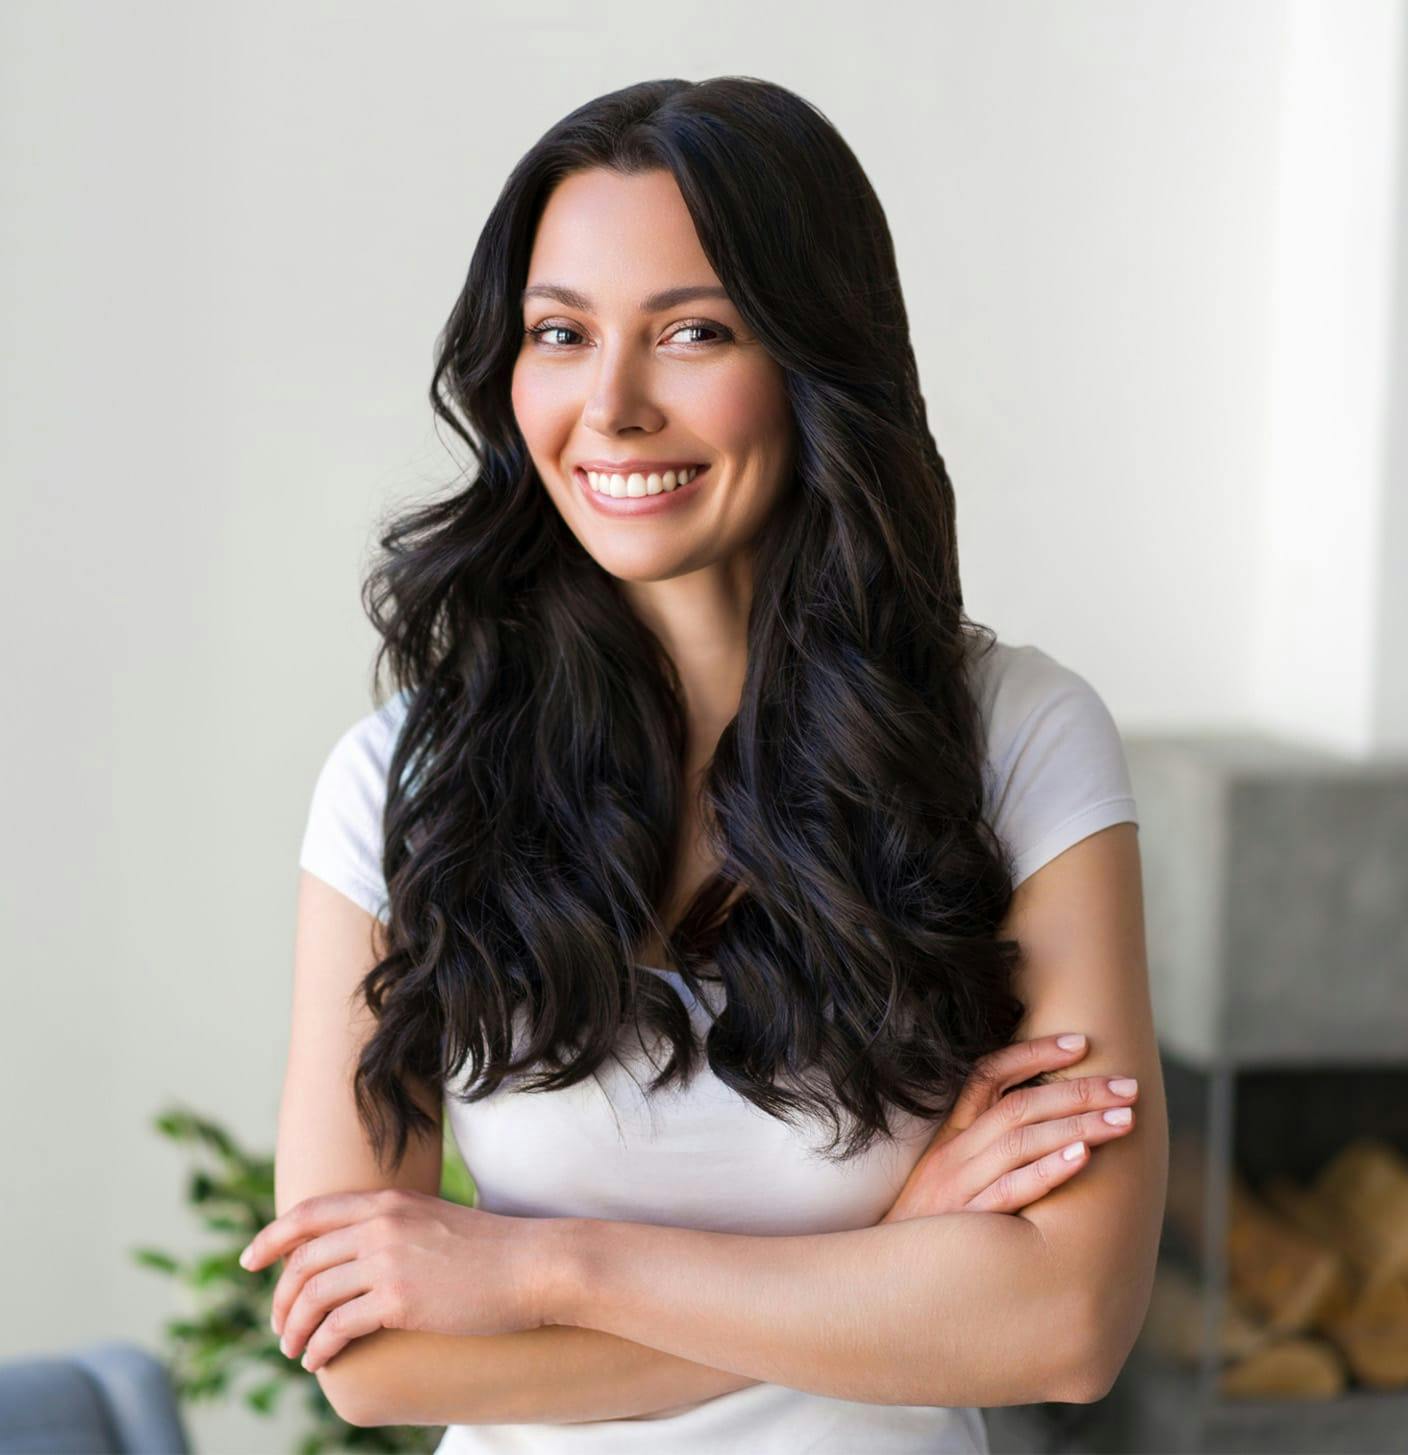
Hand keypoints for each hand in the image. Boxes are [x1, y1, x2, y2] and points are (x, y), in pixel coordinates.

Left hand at [238, 1188, 557, 1371]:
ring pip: (313, 1295)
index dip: (271, 1237)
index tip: (249, 1260)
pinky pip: (337, 1326)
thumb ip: (394, 1228)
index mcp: (387, 1201)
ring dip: (293, 1328)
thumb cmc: (489, 1249)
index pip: (308, 1213)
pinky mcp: (400, 1299)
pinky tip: (319, 1360)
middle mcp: (381, 1224)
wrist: (532, 1265)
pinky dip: (319, 1346)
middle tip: (278, 1325)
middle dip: (280, 1297)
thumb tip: (360, 1253)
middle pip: (303, 1260)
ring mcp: (389, 1260)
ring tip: (294, 1350)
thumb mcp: (432, 1221)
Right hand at [879, 1033, 1138, 1222]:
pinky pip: (1011, 1189)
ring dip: (1077, 1125)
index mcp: (951, 1135)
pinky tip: (1082, 1157)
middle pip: (1019, 1105)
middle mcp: (954, 1153)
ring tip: (1123, 1119)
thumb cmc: (929, 1230)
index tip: (1080, 1043)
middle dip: (1078, 1091)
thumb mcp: (946, 1176)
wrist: (886, 1280)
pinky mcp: (968, 1223)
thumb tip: (1046, 1124)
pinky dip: (1047, 1170)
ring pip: (1021, 1141)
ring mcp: (960, 1186)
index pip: (988, 1075)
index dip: (1032, 1053)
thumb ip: (983, 1148)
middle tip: (1127, 1086)